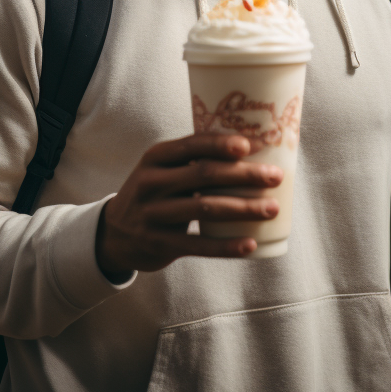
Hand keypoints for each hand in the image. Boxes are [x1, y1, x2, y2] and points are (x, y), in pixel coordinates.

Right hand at [96, 133, 282, 278]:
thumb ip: (193, 161)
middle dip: (244, 175)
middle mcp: (152, 182)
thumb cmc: (154, 193)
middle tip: (275, 176)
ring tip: (272, 209)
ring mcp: (153, 214)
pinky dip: (227, 246)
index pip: (192, 145)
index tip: (250, 145)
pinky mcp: (159, 244)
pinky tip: (250, 244)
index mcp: (156, 157)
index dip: (221, 144)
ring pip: (205, 209)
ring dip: (243, 208)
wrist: (114, 233)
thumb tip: (251, 150)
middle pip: (204, 174)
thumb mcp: (162, 170)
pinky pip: (198, 246)